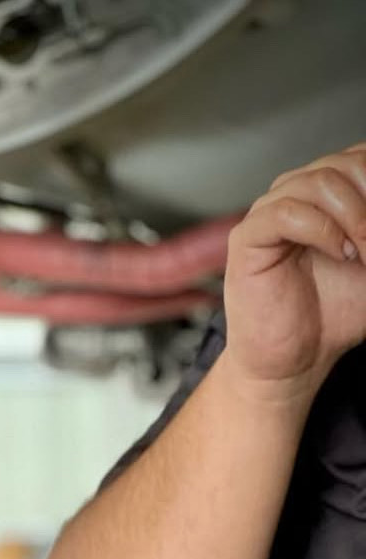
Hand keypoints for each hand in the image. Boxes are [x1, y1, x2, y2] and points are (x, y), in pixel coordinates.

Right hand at [223, 144, 365, 396]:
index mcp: (331, 194)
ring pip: (318, 180)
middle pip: (344, 163)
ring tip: (359, 253)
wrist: (297, 358)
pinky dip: (322, 229)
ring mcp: (270, 214)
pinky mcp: (247, 239)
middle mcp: (298, 195)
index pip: (360, 158)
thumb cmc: (335, 313)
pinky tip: (337, 253)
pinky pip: (286, 212)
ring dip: (353, 215)